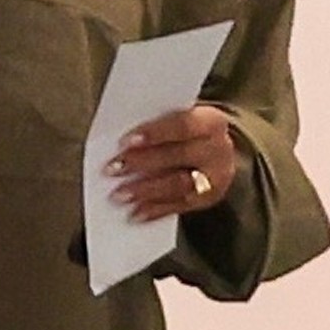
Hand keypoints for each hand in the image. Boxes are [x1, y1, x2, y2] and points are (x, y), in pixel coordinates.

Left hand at [104, 105, 235, 221]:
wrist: (215, 149)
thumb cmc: (184, 129)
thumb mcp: (176, 117)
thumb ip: (155, 122)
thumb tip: (121, 139)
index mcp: (211, 121)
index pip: (182, 125)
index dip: (153, 133)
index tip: (124, 141)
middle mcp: (218, 149)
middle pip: (179, 156)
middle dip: (142, 162)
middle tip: (112, 169)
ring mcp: (215, 178)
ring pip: (179, 184)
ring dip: (145, 190)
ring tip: (118, 195)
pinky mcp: (208, 200)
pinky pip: (180, 206)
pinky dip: (154, 210)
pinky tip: (134, 213)